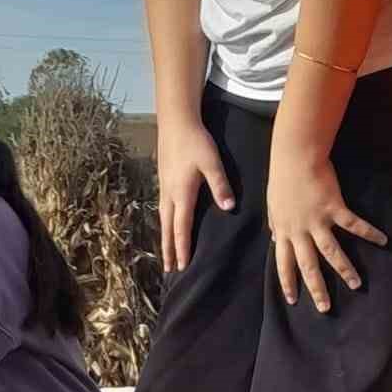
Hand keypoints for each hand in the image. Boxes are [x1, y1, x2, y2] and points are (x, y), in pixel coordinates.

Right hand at [157, 117, 235, 271]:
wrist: (176, 123)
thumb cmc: (196, 142)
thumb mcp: (212, 162)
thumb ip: (220, 185)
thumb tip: (228, 208)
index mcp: (182, 193)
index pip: (181, 227)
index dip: (182, 247)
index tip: (183, 264)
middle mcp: (170, 194)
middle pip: (167, 228)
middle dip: (169, 249)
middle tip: (170, 268)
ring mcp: (164, 188)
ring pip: (162, 219)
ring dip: (164, 238)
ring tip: (166, 253)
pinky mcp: (164, 181)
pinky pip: (162, 210)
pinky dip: (164, 224)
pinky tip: (167, 224)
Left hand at [267, 148, 385, 312]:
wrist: (294, 158)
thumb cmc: (283, 180)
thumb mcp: (274, 206)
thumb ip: (277, 225)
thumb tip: (275, 239)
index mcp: (284, 231)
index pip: (284, 263)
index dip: (288, 282)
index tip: (292, 300)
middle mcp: (299, 230)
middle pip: (308, 265)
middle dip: (316, 288)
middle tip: (324, 307)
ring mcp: (317, 220)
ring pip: (331, 252)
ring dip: (345, 270)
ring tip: (356, 284)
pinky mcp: (334, 208)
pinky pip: (354, 225)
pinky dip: (369, 233)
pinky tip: (383, 241)